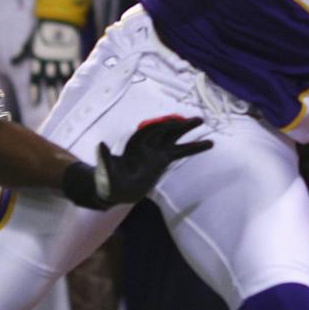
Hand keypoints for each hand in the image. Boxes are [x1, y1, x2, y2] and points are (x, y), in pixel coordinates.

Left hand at [13, 19, 81, 105]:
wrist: (56, 20)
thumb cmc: (40, 32)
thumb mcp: (29, 43)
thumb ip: (21, 53)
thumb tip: (12, 61)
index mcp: (38, 60)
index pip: (34, 79)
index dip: (34, 90)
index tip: (34, 102)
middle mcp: (49, 62)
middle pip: (49, 81)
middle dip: (50, 94)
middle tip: (52, 107)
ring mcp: (61, 59)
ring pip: (62, 77)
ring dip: (63, 88)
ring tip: (66, 99)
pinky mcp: (72, 54)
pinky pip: (74, 68)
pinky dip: (75, 76)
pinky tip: (79, 86)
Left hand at [62, 117, 212, 209]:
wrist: (115, 191)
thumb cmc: (109, 181)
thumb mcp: (106, 172)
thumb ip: (105, 159)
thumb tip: (101, 144)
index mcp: (133, 144)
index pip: (148, 132)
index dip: (159, 127)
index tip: (171, 123)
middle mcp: (146, 144)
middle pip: (163, 130)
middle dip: (177, 124)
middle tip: (193, 118)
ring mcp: (155, 151)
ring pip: (172, 136)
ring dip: (185, 129)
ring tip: (201, 120)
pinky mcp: (162, 160)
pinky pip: (179, 151)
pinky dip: (192, 148)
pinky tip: (207, 143)